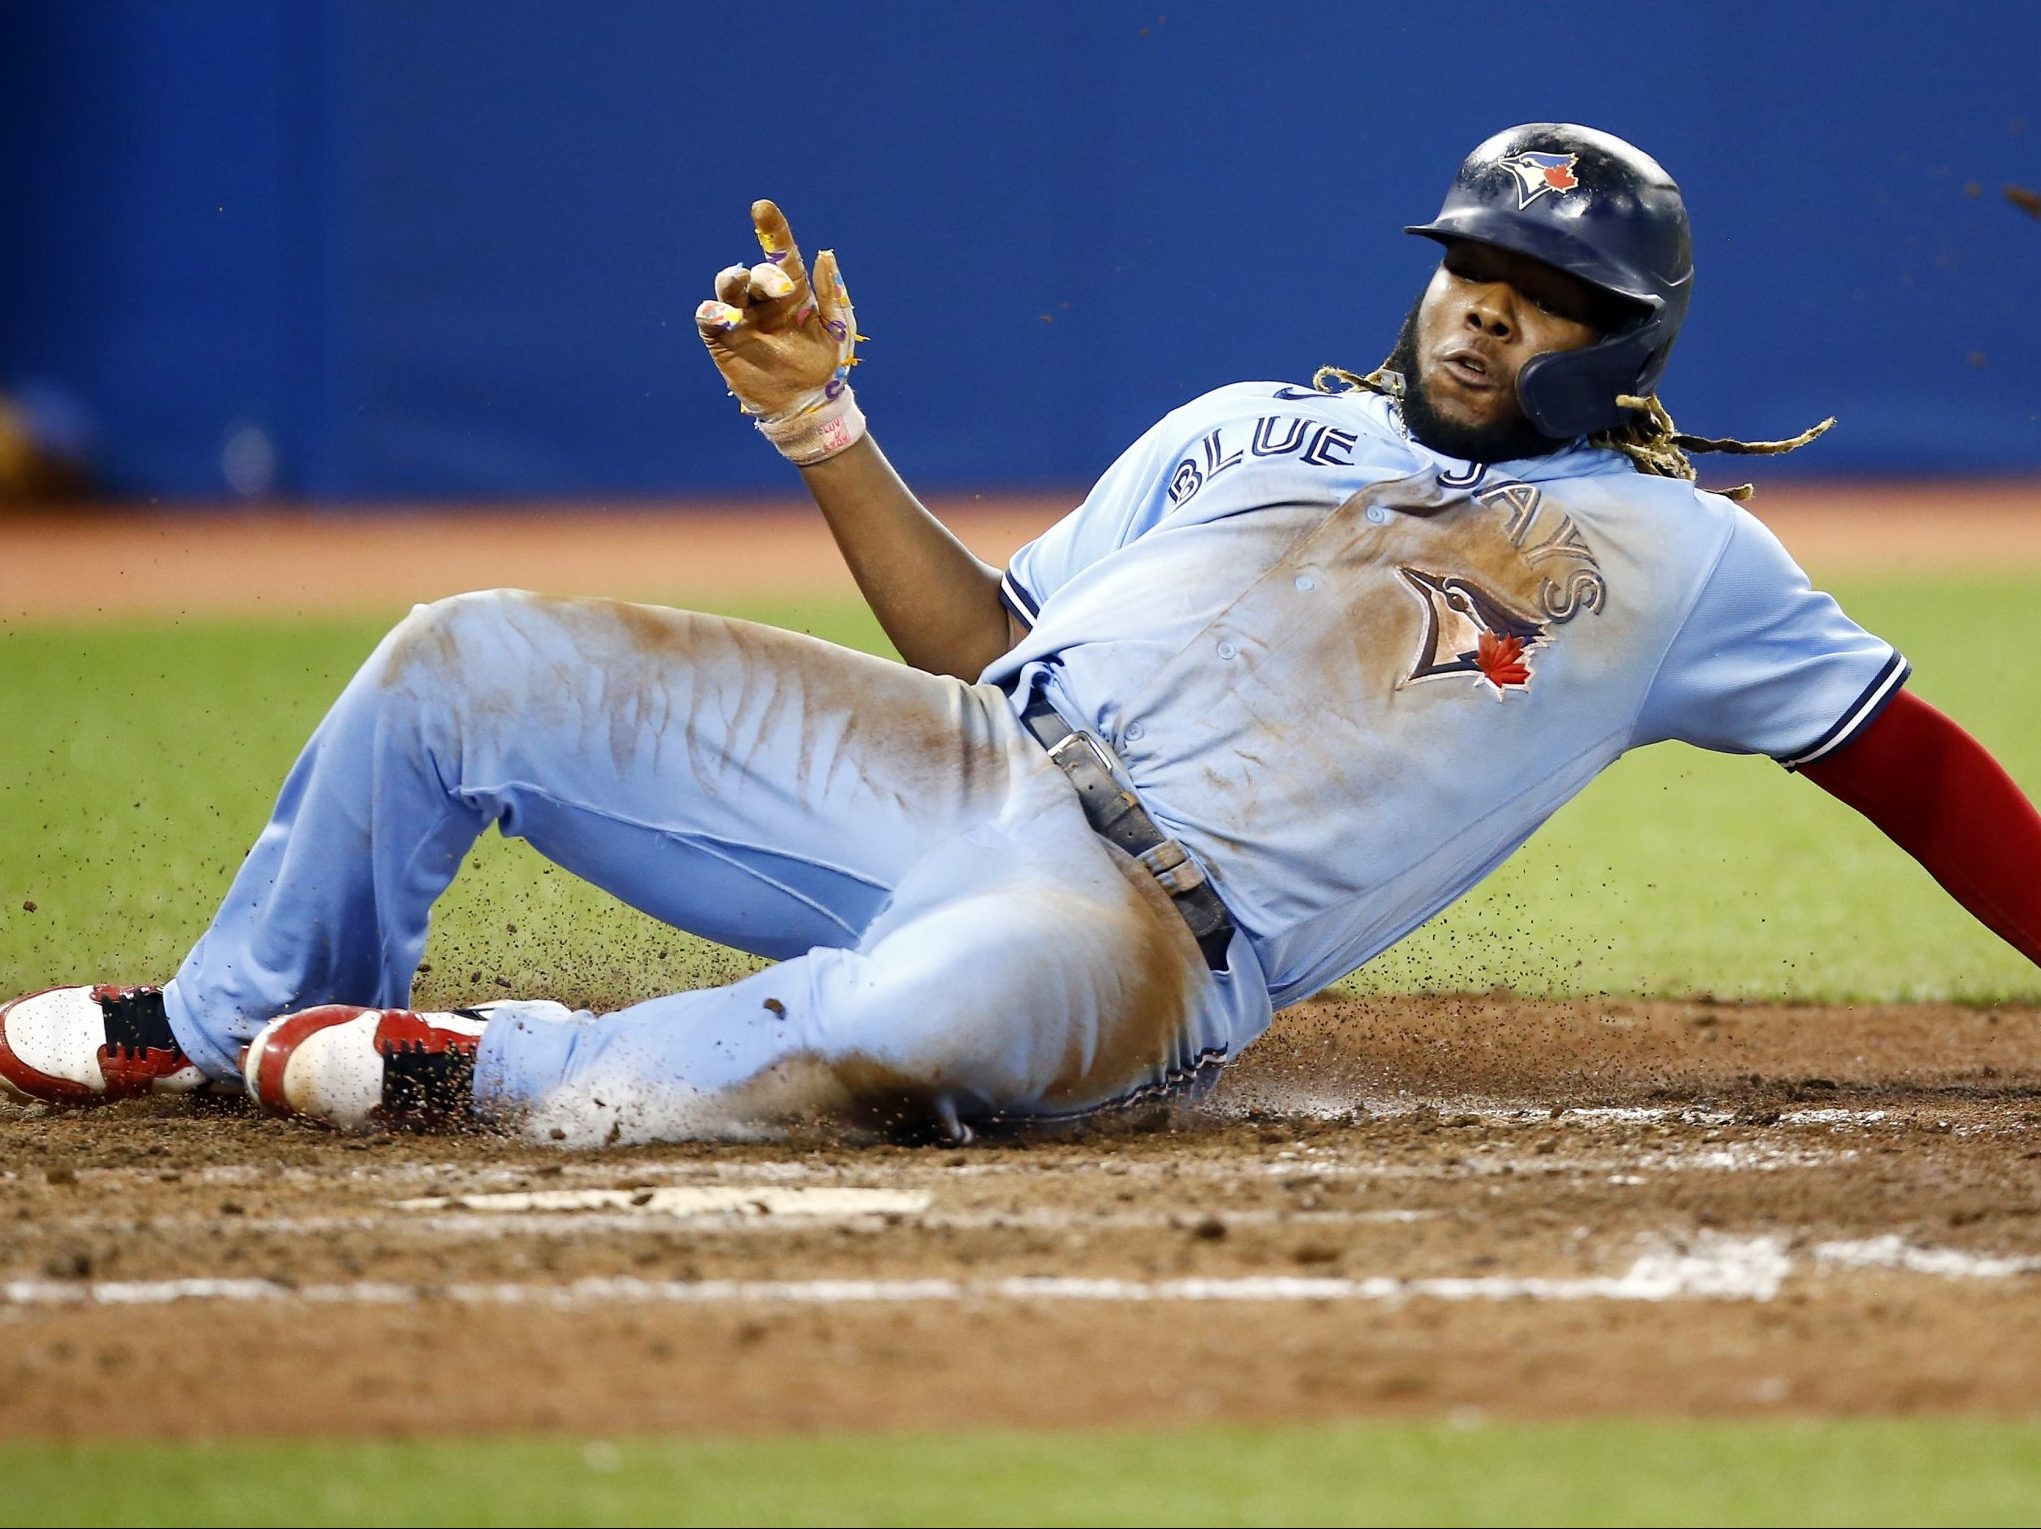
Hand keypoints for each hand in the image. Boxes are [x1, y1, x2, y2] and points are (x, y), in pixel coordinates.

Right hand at [695, 202, 860, 444]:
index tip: (762, 207)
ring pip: (728, 287)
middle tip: (780, 288)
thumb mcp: (837, 329)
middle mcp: (764, 302)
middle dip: (765, 275)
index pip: (781, 256)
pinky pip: (708, 319)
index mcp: (793, 294)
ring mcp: (742, 319)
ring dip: (731, 280)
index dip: (772, 231)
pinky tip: (720, 315)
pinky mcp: (723, 340)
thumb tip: (824, 253)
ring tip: (739, 281)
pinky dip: (710, 312)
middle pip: (757, 274)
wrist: (808, 407)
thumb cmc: (826, 368)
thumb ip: (831, 293)